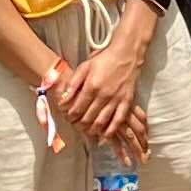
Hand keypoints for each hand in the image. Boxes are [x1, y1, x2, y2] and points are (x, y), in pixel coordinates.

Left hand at [55, 29, 149, 156]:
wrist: (126, 54)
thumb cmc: (104, 59)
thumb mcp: (84, 67)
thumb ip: (73, 84)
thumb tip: (63, 100)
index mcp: (91, 86)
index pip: (77, 109)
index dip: (70, 116)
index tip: (67, 117)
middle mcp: (103, 95)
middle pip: (87, 118)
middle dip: (78, 124)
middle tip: (75, 125)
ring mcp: (116, 100)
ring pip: (101, 122)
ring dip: (92, 130)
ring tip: (86, 130)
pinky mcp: (126, 102)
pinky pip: (118, 121)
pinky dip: (110, 131)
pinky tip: (104, 136)